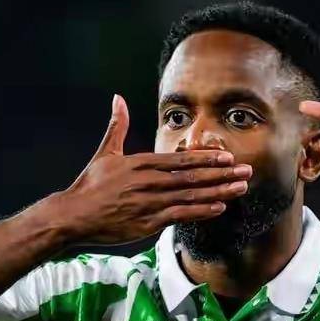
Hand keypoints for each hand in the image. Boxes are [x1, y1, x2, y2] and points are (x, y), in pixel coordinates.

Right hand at [55, 94, 251, 244]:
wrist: (74, 215)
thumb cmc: (90, 185)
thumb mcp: (105, 152)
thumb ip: (117, 125)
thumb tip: (117, 98)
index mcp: (141, 163)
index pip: (181, 159)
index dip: (206, 158)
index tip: (227, 156)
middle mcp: (150, 181)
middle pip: (192, 176)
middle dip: (222, 173)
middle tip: (246, 170)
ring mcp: (150, 202)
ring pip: (191, 195)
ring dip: (218, 191)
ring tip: (240, 188)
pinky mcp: (148, 222)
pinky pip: (180, 215)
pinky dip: (201, 211)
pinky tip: (219, 208)